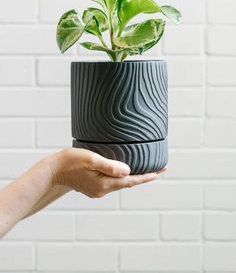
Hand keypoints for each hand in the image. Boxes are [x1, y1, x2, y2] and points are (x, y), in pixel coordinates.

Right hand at [50, 147, 166, 197]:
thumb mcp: (91, 160)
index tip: (161, 171)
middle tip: (159, 168)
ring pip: (120, 183)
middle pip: (128, 183)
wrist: (53, 171)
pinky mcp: (93, 187)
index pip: (131, 181)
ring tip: (144, 168)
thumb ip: (110, 166)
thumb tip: (128, 171)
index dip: (147, 176)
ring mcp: (98, 190)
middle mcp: (103, 190)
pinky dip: (120, 177)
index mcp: (105, 184)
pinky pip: (111, 182)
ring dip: (132, 177)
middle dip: (143, 176)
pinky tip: (123, 170)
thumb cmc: (70, 161)